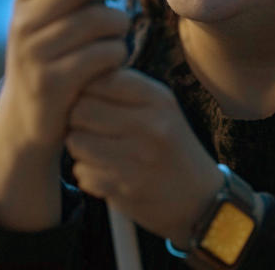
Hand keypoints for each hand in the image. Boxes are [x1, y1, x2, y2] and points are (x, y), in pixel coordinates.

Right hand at [0, 0, 129, 152]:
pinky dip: (118, 53)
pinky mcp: (54, 82)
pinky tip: (112, 60)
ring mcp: (36, 53)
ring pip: (100, 19)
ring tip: (116, 32)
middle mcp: (23, 23)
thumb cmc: (53, 58)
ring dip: (120, 23)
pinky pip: (105, 54)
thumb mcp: (48, 19)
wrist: (27, 122)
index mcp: (23, 1)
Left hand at [65, 68, 223, 245]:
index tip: (92, 101)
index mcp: (158, 98)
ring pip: (76, 140)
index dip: (86, 90)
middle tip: (89, 128)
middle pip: (80, 108)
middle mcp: (150, 124)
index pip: (99, 79)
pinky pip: (81, 172)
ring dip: (79, 147)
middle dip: (77, 118)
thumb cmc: (170, 144)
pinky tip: (106, 173)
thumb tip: (78, 76)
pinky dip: (88, 174)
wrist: (199, 197)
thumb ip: (124, 87)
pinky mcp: (126, 187)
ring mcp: (138, 158)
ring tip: (97, 150)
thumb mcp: (160, 107)